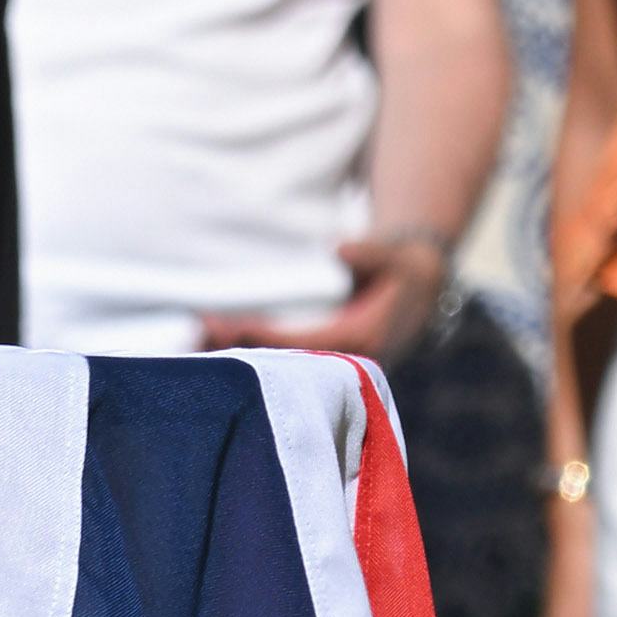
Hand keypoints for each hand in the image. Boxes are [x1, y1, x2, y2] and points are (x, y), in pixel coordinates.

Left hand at [199, 230, 448, 362]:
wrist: (423, 290)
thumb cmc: (403, 270)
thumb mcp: (395, 257)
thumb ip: (370, 253)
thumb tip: (338, 248)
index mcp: (360, 340)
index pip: (301, 345)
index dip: (261, 337)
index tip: (226, 325)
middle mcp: (344, 362)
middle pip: (282, 364)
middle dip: (237, 351)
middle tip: (195, 332)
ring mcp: (333, 367)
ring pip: (279, 368)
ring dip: (238, 356)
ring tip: (193, 340)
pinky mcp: (322, 363)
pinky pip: (283, 363)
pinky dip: (251, 355)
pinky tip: (217, 345)